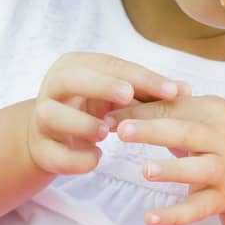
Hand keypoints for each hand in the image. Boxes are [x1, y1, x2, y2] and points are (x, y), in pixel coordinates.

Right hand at [29, 52, 189, 175]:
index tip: (172, 90)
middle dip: (101, 86)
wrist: (54, 136)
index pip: (111, 66)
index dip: (142, 77)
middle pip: (71, 79)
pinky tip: (96, 159)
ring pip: (52, 115)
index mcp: (76, 66)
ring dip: (81, 123)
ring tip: (105, 132)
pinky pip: (52, 153)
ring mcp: (41, 117)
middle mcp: (54, 86)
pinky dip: (75, 158)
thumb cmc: (95, 107)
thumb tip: (186, 89)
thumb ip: (149, 92)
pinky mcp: (38, 147)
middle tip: (128, 95)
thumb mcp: (120, 96)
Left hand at [111, 95, 224, 224]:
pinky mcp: (221, 199)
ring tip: (145, 170)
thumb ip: (165, 108)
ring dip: (172, 170)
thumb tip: (115, 99)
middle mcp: (224, 139)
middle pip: (187, 133)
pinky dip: (174, 215)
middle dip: (154, 131)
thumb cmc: (214, 139)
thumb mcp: (199, 118)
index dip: (141, 111)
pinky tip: (150, 219)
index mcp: (216, 111)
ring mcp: (224, 170)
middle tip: (122, 130)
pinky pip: (196, 209)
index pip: (175, 108)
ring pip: (198, 170)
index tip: (108, 116)